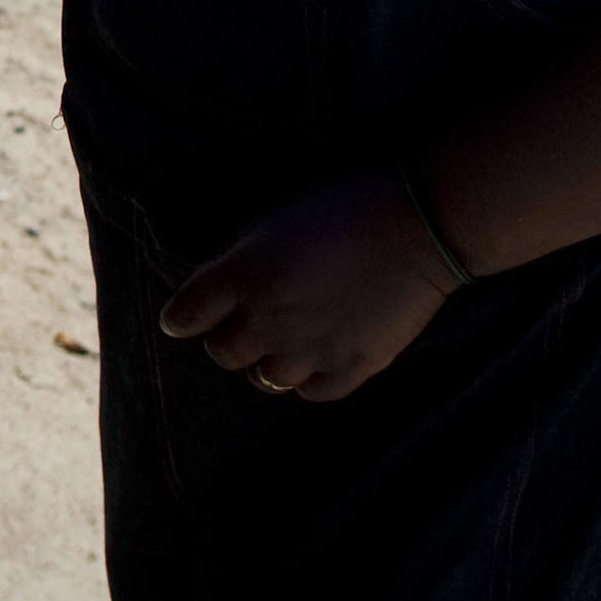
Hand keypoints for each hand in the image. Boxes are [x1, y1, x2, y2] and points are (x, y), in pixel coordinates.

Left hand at [154, 170, 460, 402]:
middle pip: (223, 354)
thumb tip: (221, 285)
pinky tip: (315, 356)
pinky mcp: (352, 369)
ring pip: (264, 380)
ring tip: (283, 341)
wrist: (419, 226)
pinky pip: (311, 394)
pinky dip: (307, 380)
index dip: (181, 317)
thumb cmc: (342, 206)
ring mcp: (311, 350)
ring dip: (266, 361)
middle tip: (242, 323)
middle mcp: (269, 320)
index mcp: (244, 276)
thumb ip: (240, 260)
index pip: (185, 316)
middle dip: (226, 338)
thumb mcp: (273, 220)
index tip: (184, 318)